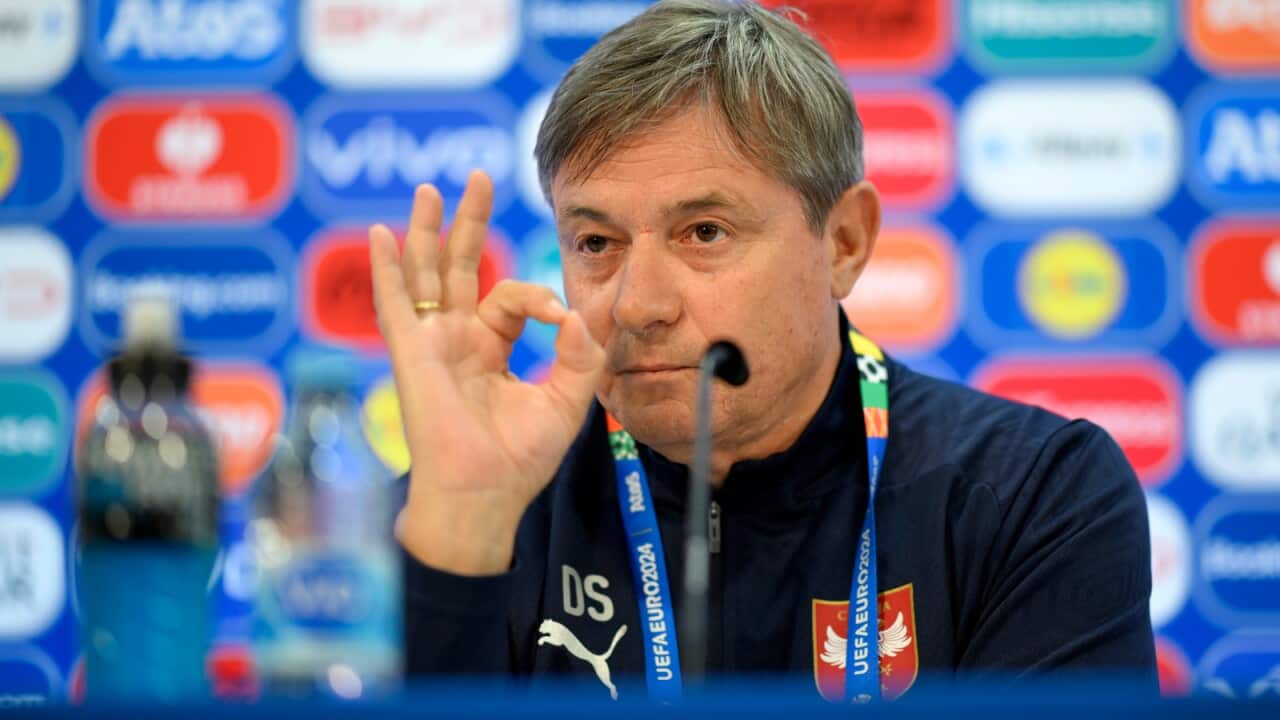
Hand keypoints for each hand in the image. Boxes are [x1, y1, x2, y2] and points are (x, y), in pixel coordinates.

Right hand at [369, 171, 604, 574]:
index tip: (560, 320)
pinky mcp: (412, 352)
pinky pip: (395, 303)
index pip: (512, 298)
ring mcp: (431, 342)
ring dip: (428, 231)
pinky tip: (381, 233)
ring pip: (427, 274)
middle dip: (470, 221)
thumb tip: (575, 314)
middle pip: (462, 266)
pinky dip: (386, 268)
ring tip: (430, 190)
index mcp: (489, 348)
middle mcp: (457, 339)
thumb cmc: (519, 459)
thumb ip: (580, 356)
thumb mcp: (565, 400)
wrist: (483, 494)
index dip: (539, 298)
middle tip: (479, 177)